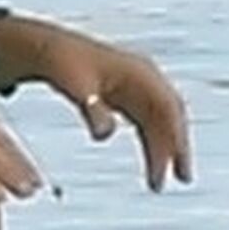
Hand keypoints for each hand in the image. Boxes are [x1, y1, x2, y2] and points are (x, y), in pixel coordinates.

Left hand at [30, 24, 192, 190]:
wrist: (47, 48)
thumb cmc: (62, 64)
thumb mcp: (76, 87)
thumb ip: (93, 111)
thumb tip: (104, 135)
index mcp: (137, 72)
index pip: (167, 107)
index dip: (175, 136)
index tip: (175, 166)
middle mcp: (142, 76)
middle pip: (169, 115)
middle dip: (177, 145)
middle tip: (182, 178)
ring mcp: (134, 84)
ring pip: (159, 120)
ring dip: (163, 148)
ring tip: (159, 181)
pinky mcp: (123, 93)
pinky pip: (146, 121)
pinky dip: (151, 141)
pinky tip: (150, 161)